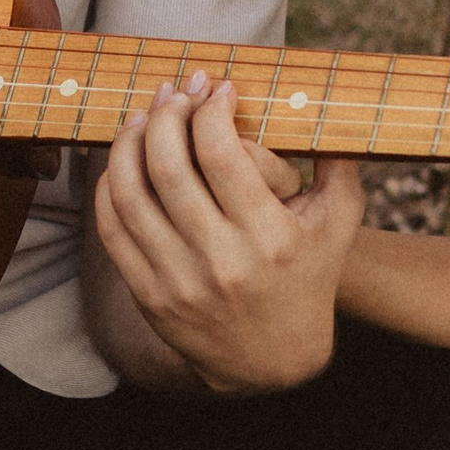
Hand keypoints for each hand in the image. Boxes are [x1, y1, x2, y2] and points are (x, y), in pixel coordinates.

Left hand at [94, 75, 363, 392]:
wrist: (274, 360)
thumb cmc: (308, 273)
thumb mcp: (338, 221)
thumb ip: (338, 160)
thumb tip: (324, 97)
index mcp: (270, 237)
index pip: (221, 154)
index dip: (210, 110)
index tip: (218, 89)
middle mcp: (222, 261)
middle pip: (170, 167)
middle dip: (168, 114)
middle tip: (177, 92)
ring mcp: (179, 280)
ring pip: (130, 194)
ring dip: (130, 141)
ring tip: (145, 115)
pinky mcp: (148, 295)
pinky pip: (113, 228)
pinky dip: (111, 184)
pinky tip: (126, 158)